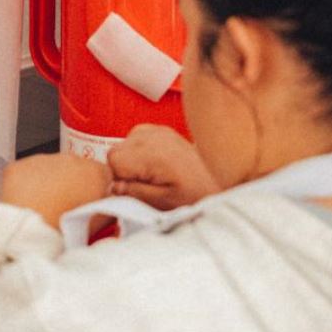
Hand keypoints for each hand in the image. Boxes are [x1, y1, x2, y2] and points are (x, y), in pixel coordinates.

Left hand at [0, 154, 111, 228]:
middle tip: (64, 207)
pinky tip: (26, 202)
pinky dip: (25, 184)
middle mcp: (69, 159)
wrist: (30, 234)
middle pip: (75, 168)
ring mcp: (42, 160)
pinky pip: (24, 173)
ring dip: (48, 182)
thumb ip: (111, 207)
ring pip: (48, 168)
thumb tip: (112, 203)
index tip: (90, 200)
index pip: (103, 173)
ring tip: (44, 206)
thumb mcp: (99, 224)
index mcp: (94, 172)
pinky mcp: (18, 166)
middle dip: (71, 183)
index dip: (97, 187)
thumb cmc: (66, 232)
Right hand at [107, 125, 221, 210]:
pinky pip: (137, 138)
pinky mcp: (161, 129)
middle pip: (116, 151)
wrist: (218, 181)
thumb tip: (112, 187)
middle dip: (125, 169)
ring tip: (154, 174)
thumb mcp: (162, 202)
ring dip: (132, 160)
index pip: (112, 160)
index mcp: (152, 153)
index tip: (134, 188)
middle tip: (147, 183)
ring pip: (124, 144)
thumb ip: (134, 193)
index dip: (120, 178)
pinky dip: (141, 151)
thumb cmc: (195, 193)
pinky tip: (156, 164)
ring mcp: (157, 130)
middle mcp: (153, 136)